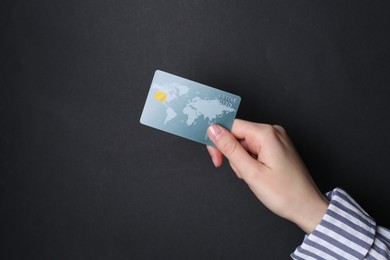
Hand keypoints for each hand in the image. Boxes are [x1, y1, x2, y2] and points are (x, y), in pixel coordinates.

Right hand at [207, 119, 328, 233]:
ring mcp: (276, 139)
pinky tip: (257, 173)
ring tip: (252, 176)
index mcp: (266, 133)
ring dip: (242, 160)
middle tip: (238, 172)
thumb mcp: (251, 172)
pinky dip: (250, 161)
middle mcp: (272, 131)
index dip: (219, 141)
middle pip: (238, 134)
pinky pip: (255, 148)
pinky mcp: (277, 148)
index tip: (216, 158)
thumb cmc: (285, 193)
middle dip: (232, 153)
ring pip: (245, 143)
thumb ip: (230, 149)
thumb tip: (213, 130)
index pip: (232, 126)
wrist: (307, 207)